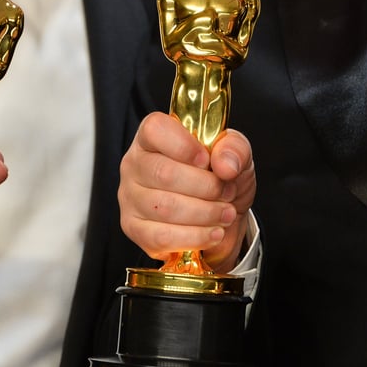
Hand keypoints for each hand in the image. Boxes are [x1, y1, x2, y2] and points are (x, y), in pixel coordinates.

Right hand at [118, 112, 255, 271]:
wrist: (222, 217)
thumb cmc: (220, 179)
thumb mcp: (236, 156)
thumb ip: (234, 149)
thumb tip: (224, 165)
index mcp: (153, 137)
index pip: (155, 129)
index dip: (185, 146)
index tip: (208, 161)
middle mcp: (135, 164)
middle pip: (164, 174)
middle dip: (206, 187)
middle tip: (227, 193)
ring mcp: (130, 197)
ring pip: (165, 208)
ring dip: (205, 214)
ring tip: (225, 213)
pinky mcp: (134, 228)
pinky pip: (161, 237)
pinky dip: (194, 237)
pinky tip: (213, 233)